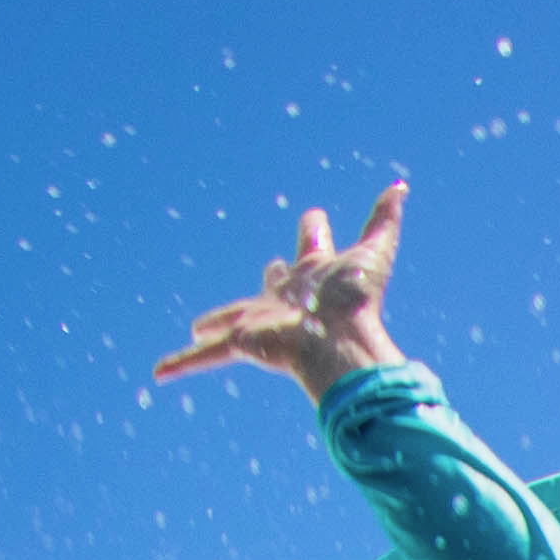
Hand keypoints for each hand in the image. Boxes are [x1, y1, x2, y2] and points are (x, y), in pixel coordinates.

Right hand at [159, 181, 410, 401]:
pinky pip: (206, 356)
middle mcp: (287, 297)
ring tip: (199, 328)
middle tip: (268, 268)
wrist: (340, 344)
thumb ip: (385, 221)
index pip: (311, 247)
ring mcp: (263, 320)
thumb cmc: (356, 303)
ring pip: (230, 320)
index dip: (314, 232)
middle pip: (273, 280)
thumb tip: (401, 185)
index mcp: (313, 275)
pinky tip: (157, 374)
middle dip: (271, 275)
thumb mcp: (374, 253)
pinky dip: (180, 364)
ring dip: (217, 322)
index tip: (313, 220)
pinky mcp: (243, 342)